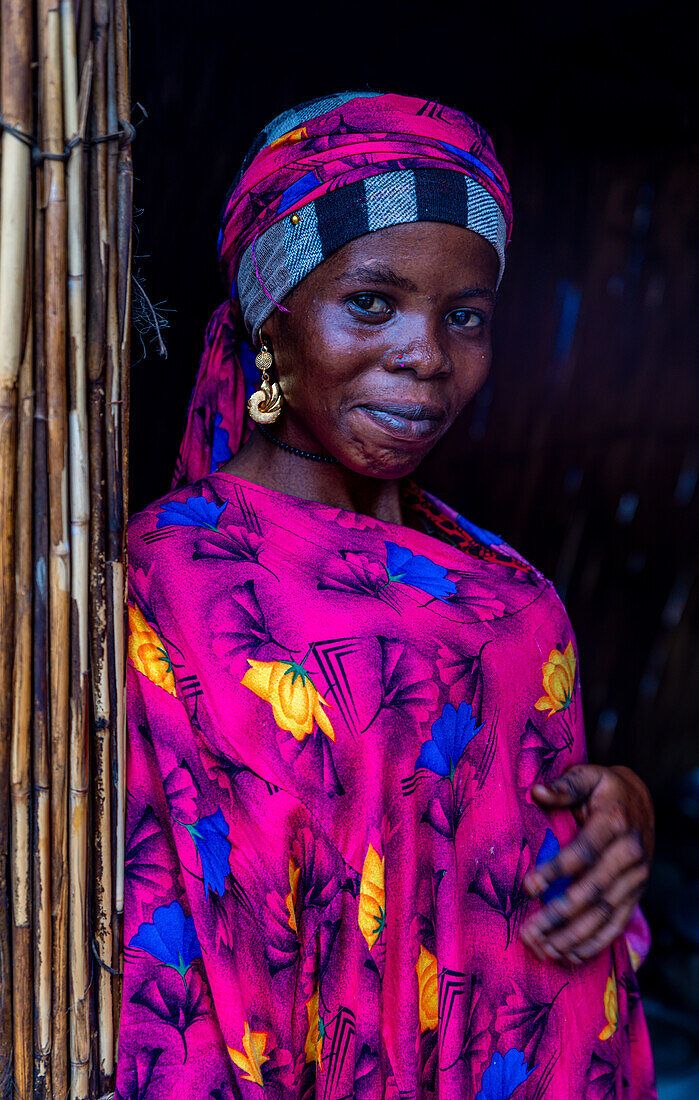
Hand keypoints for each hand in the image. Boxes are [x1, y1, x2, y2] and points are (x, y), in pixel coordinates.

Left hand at [520, 764, 653, 965]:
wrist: (641, 801)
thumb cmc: (604, 789)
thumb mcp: (586, 777)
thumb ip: (564, 786)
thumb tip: (537, 791)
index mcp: (615, 822)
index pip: (584, 853)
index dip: (556, 871)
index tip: (528, 887)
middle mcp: (630, 854)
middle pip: (593, 891)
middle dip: (560, 915)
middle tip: (530, 931)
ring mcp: (636, 878)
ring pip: (604, 914)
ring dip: (574, 936)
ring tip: (543, 949)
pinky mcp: (636, 894)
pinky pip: (617, 924)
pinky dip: (595, 943)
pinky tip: (569, 955)